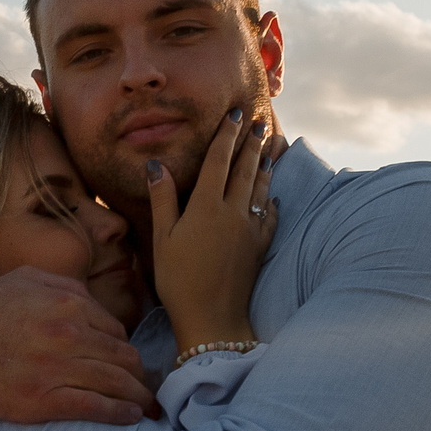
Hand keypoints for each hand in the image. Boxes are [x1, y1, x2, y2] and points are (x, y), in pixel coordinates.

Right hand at [0, 266, 155, 423]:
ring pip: (117, 383)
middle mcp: (70, 334)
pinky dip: (120, 413)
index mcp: (69, 303)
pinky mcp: (46, 400)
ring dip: (137, 396)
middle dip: (139, 375)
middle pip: (124, 358)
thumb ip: (66, 288)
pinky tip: (131, 417)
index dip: (123, 349)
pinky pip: (96, 408)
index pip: (116, 330)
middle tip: (145, 387)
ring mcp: (59, 368)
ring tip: (146, 405)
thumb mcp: (26, 279)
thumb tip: (96, 306)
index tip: (127, 363)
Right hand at [147, 106, 276, 357]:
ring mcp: (250, 229)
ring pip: (261, 189)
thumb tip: (157, 165)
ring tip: (270, 149)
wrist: (212, 317)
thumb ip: (162, 198)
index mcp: (206, 206)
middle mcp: (233, 212)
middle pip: (245, 169)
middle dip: (252, 144)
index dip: (227, 134)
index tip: (235, 113)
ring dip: (266, 166)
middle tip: (260, 122)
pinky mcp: (260, 247)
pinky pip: (270, 217)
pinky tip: (274, 198)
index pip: (218, 160)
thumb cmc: (179, 280)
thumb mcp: (163, 239)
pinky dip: (272, 202)